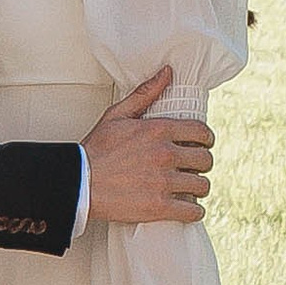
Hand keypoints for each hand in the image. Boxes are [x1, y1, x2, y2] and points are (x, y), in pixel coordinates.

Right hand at [81, 69, 213, 226]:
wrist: (79, 182)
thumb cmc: (96, 149)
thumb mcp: (118, 114)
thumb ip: (145, 93)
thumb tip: (167, 73)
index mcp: (159, 130)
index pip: (201, 132)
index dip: (206, 140)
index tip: (202, 145)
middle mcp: (165, 155)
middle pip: (205, 160)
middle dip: (202, 164)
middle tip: (194, 168)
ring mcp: (164, 182)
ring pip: (202, 186)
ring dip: (198, 188)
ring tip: (189, 188)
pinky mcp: (159, 206)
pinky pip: (192, 211)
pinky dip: (194, 211)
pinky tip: (188, 209)